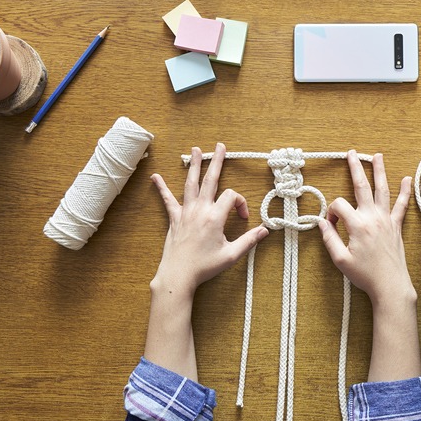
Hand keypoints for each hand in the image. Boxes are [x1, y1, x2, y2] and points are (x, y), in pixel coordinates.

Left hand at [150, 143, 269, 297]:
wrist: (178, 275)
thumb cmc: (205, 267)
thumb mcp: (231, 255)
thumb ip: (249, 241)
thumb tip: (265, 230)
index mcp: (215, 217)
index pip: (232, 197)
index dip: (241, 203)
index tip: (242, 219)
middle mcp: (200, 210)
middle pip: (210, 180)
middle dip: (216, 161)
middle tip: (220, 146)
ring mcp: (185, 212)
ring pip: (190, 184)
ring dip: (194, 165)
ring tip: (195, 150)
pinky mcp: (174, 219)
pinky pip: (168, 200)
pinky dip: (162, 188)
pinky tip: (156, 177)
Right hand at [319, 150, 420, 381]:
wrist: (391, 286)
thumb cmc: (365, 275)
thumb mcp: (340, 260)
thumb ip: (329, 239)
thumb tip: (321, 223)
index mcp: (357, 225)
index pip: (339, 206)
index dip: (331, 212)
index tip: (331, 225)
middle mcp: (373, 217)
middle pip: (362, 187)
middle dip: (355, 168)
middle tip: (351, 153)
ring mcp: (387, 220)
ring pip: (383, 190)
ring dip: (379, 171)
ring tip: (377, 156)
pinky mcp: (396, 226)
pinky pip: (401, 205)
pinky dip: (404, 192)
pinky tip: (406, 179)